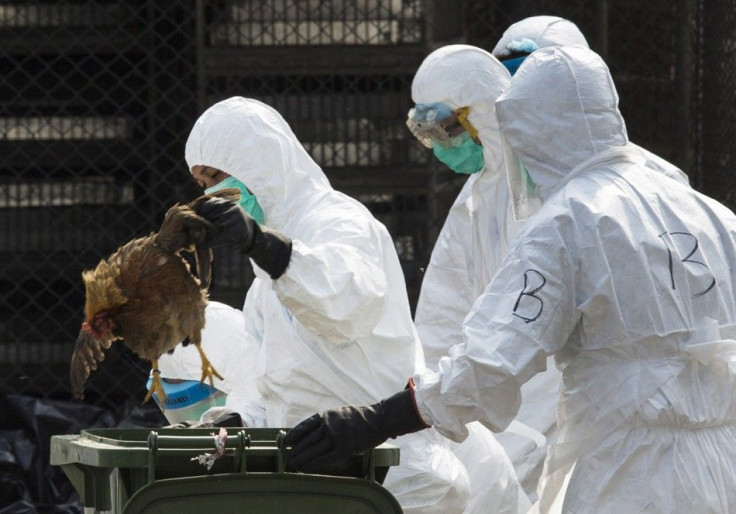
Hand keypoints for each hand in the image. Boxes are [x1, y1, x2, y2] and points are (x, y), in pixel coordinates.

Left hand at [197, 197, 292, 278]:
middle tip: (200, 232)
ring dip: (205, 235)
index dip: (201, 215)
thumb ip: (213, 210)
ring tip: (204, 238)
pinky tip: (204, 245)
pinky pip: (216, 239)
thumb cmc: (235, 225)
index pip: (206, 206)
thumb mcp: (227, 212)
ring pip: (211, 229)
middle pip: (208, 218)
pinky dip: (208, 243)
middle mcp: (232, 209)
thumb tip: (191, 215)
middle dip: (203, 226)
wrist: (254, 237)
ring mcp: (234, 221)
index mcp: (228, 202)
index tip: (200, 221)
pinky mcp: (235, 234)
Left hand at [284, 386, 428, 471]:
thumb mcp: (341, 412)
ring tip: (294, 464)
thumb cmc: (362, 416)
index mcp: (327, 415)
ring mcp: (337, 436)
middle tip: (289, 457)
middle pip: (308, 439)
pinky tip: (306, 468)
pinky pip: (325, 458)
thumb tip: (315, 430)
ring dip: (302, 458)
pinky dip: (314, 464)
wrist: (379, 418)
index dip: (295, 434)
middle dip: (297, 449)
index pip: (306, 425)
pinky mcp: (345, 448)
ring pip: (314, 450)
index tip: (287, 441)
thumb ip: (328, 420)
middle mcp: (329, 424)